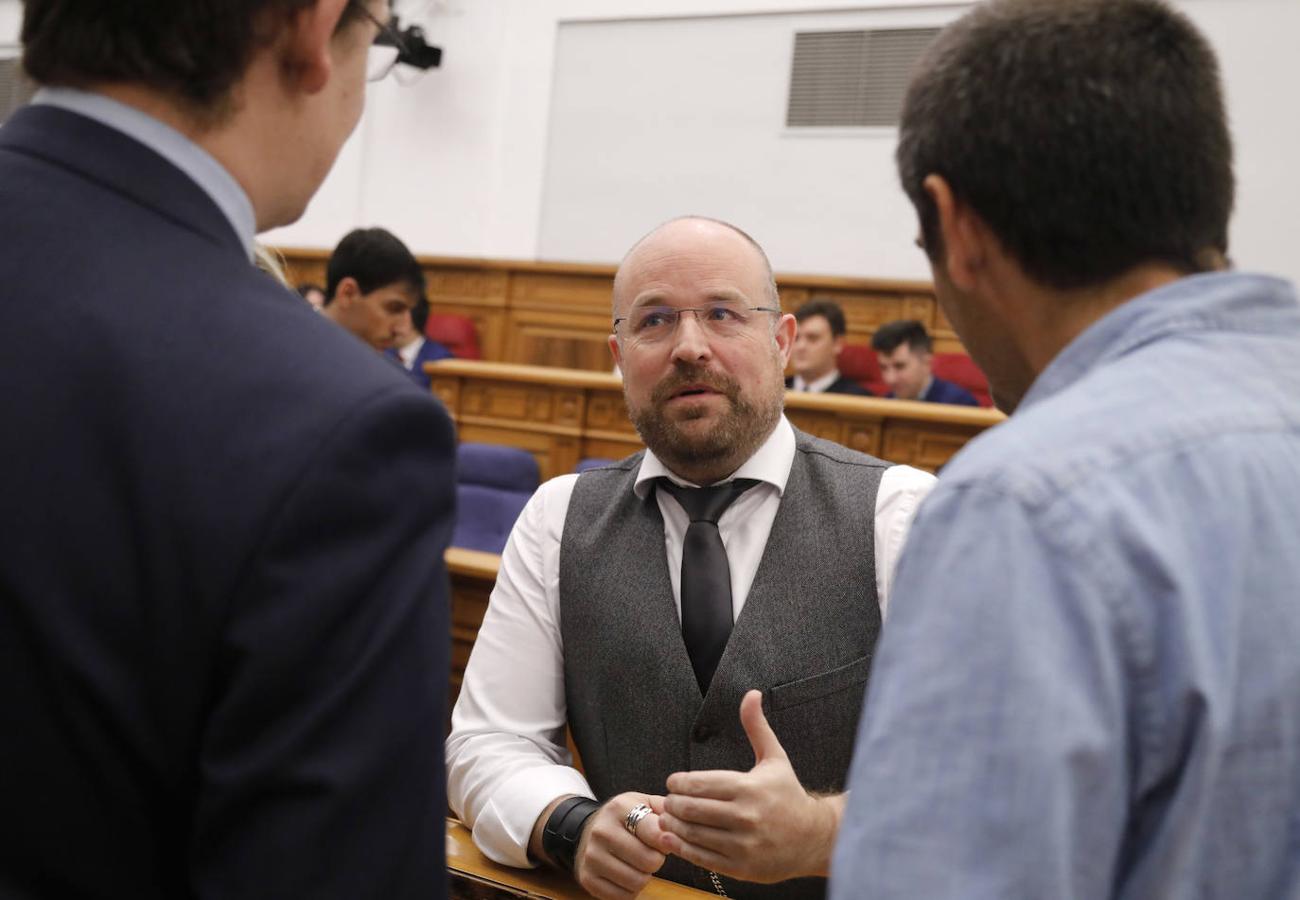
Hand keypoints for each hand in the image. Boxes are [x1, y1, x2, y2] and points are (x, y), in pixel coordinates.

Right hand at [573, 792, 668, 899]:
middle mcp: (601, 831)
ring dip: (644, 876)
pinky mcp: (588, 878)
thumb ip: (665, 809)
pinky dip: (630, 890)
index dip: (667, 841)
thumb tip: (679, 826)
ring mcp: (592, 856)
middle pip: (649, 861)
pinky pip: (623, 897)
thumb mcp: (643, 803)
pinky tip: (626, 874)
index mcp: (619, 808)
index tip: (664, 840)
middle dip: (656, 860)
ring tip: (637, 864)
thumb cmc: (626, 819)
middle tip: (650, 853)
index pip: (656, 833)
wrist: (589, 831)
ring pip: (637, 882)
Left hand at [656, 689, 844, 882]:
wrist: (813, 838)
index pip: (700, 784)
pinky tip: (674, 838)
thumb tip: (751, 693)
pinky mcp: (741, 867)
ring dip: (674, 825)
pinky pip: (702, 857)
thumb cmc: (788, 794)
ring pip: (694, 833)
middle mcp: (746, 817)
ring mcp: (743, 844)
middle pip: (692, 809)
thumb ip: (757, 727)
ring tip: (668, 817)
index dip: (679, 783)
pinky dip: (682, 848)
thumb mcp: (774, 758)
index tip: (673, 782)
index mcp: (750, 788)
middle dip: (673, 803)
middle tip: (668, 800)